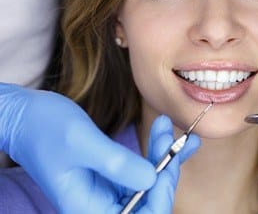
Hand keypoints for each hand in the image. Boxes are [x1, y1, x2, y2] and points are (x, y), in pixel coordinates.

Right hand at [0, 82, 199, 212]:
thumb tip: (152, 179)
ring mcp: (108, 190)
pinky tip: (166, 135)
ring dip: (164, 156)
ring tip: (167, 127)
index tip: (169, 162)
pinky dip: (156, 151)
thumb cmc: (44, 127)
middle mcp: (101, 205)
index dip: (161, 195)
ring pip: (148, 182)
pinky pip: (141, 168)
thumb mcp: (82, 142)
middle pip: (149, 200)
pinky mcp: (112, 174)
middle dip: (165, 168)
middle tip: (168, 135)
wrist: (26, 115)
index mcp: (89, 209)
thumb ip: (116, 164)